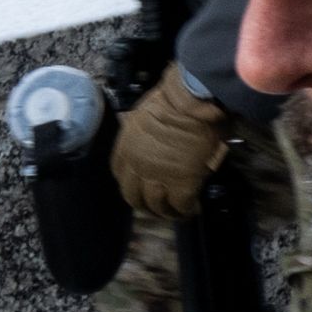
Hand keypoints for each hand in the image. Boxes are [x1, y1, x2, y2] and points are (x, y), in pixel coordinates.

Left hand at [111, 69, 235, 222]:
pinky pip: (180, 205)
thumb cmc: (174, 99)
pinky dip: (185, 210)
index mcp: (126, 147)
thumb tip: (159, 140)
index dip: (130, 182)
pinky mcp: (181, 183)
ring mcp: (157, 176)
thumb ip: (146, 134)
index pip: (119, 173)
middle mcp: (136, 165)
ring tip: (176, 212)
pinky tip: (192, 210)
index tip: (141, 185)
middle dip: (144, 204)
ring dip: (165, 211)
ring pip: (155, 205)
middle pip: (133, 196)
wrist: (192, 100)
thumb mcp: (146, 115)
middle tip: (157, 207)